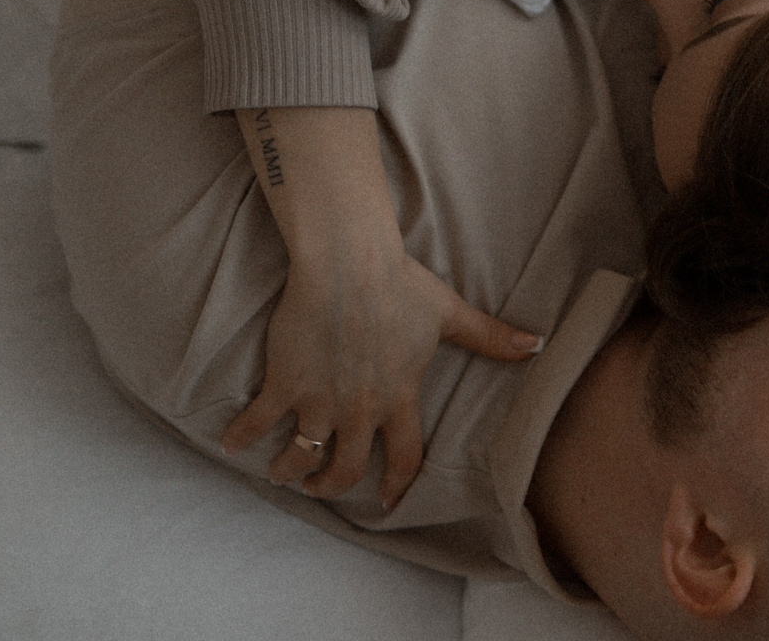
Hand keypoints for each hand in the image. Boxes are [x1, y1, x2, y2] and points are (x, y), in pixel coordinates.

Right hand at [223, 245, 540, 506]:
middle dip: (332, 486)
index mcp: (400, 397)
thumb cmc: (400, 284)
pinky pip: (258, 423)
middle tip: (321, 487)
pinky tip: (231, 444)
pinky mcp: (286, 382)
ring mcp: (320, 399)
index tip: (387, 504)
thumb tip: (537, 344)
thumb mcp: (450, 314)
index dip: (397, 486)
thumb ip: (491, 337)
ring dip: (290, 471)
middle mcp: (361, 409)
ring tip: (282, 472)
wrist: (349, 263)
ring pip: (302, 457)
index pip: (404, 459)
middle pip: (346, 469)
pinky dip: (241, 438)